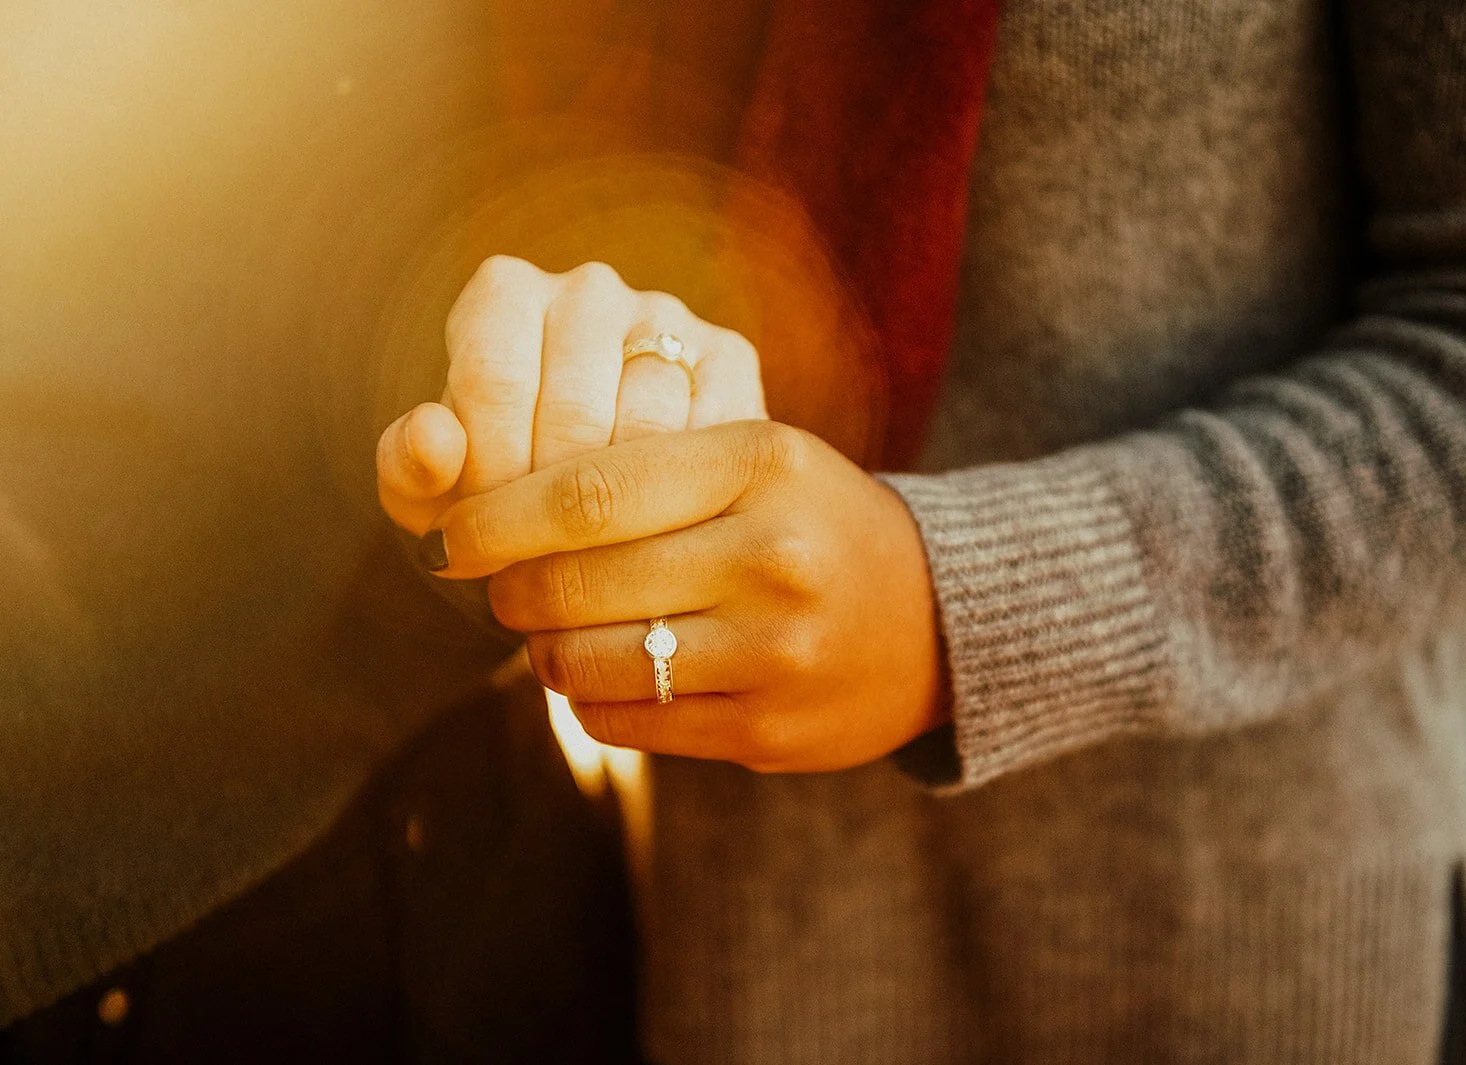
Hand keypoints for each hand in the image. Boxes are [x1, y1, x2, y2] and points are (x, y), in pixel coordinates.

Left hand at [376, 256, 766, 535]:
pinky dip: (679, 511)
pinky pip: (710, 448)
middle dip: (550, 512)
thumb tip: (432, 435)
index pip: (492, 382)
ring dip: (616, 523)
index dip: (486, 482)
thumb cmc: (502, 499)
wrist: (608, 505)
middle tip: (537, 573)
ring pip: (648, 436)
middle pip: (572, 414)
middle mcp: (591, 288)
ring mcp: (672, 319)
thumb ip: (411, 473)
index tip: (482, 545)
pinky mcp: (735, 361)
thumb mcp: (440, 498)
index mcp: (504, 293)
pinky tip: (650, 551)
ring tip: (589, 572)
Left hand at [423, 420, 947, 771]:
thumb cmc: (814, 521)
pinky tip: (608, 670)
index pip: (589, 490)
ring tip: (554, 628)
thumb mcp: (755, 459)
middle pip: (574, 582)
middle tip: (499, 584)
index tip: (447, 533)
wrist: (936, 618)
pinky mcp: (767, 733)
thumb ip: (645, 467)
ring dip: (544, 648)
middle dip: (509, 588)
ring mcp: (774, 655)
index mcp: (763, 463)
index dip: (496, 516)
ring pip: (586, 663)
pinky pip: (623, 721)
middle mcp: (774, 558)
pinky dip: (588, 696)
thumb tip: (495, 510)